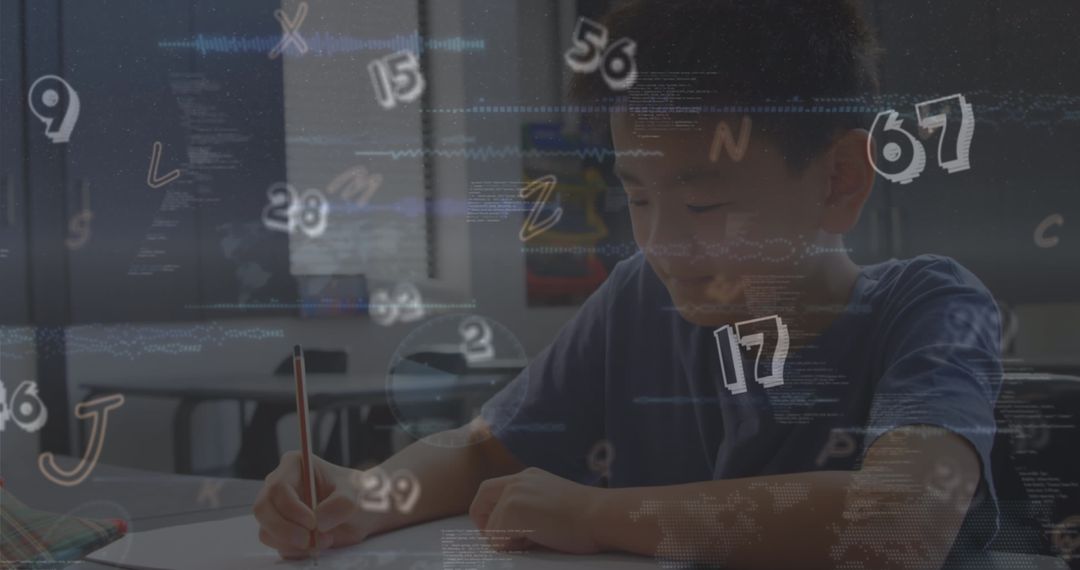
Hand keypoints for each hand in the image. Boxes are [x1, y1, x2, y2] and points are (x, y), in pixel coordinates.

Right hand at [253, 451, 368, 558]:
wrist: (364, 513)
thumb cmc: (358, 493)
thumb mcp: (356, 494)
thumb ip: (340, 504)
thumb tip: (318, 522)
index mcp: (295, 465)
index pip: (278, 487)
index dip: (291, 508)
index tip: (313, 522)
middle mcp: (280, 485)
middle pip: (263, 509)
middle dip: (284, 529)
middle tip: (308, 540)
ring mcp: (278, 508)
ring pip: (266, 530)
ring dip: (293, 542)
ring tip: (323, 539)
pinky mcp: (281, 529)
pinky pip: (276, 544)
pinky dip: (295, 550)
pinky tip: (317, 544)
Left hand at [468, 467, 604, 554]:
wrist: (600, 515)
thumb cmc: (586, 517)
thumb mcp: (551, 503)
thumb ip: (528, 509)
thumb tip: (508, 532)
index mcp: (529, 477)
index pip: (493, 488)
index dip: (489, 510)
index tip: (499, 529)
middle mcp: (518, 481)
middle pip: (482, 497)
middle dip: (483, 521)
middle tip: (497, 539)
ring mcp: (514, 494)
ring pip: (490, 524)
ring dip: (504, 539)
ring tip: (531, 541)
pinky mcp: (513, 511)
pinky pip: (497, 537)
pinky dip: (509, 545)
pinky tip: (533, 543)